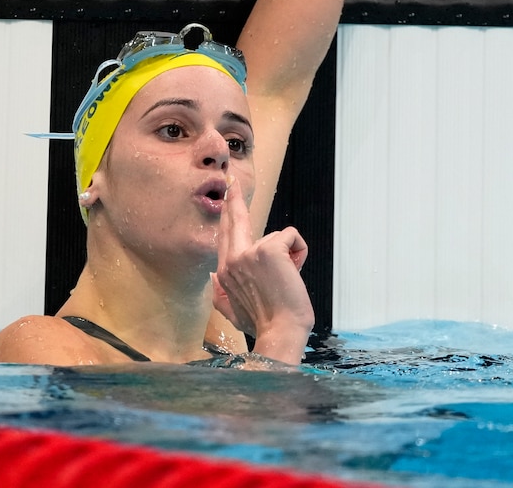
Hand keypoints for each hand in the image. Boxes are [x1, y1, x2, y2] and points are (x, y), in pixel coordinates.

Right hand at [211, 176, 314, 363]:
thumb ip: (219, 292)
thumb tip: (212, 277)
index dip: (227, 215)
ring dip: (289, 255)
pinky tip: (296, 270)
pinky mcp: (269, 249)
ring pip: (275, 237)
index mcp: (224, 272)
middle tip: (233, 180)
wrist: (280, 331)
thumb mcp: (230, 311)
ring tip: (288, 279)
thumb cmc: (261, 324)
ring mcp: (249, 253)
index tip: (227, 195)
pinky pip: (291, 237)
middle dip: (235, 199)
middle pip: (236, 220)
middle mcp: (232, 259)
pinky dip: (300, 251)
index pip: (225, 235)